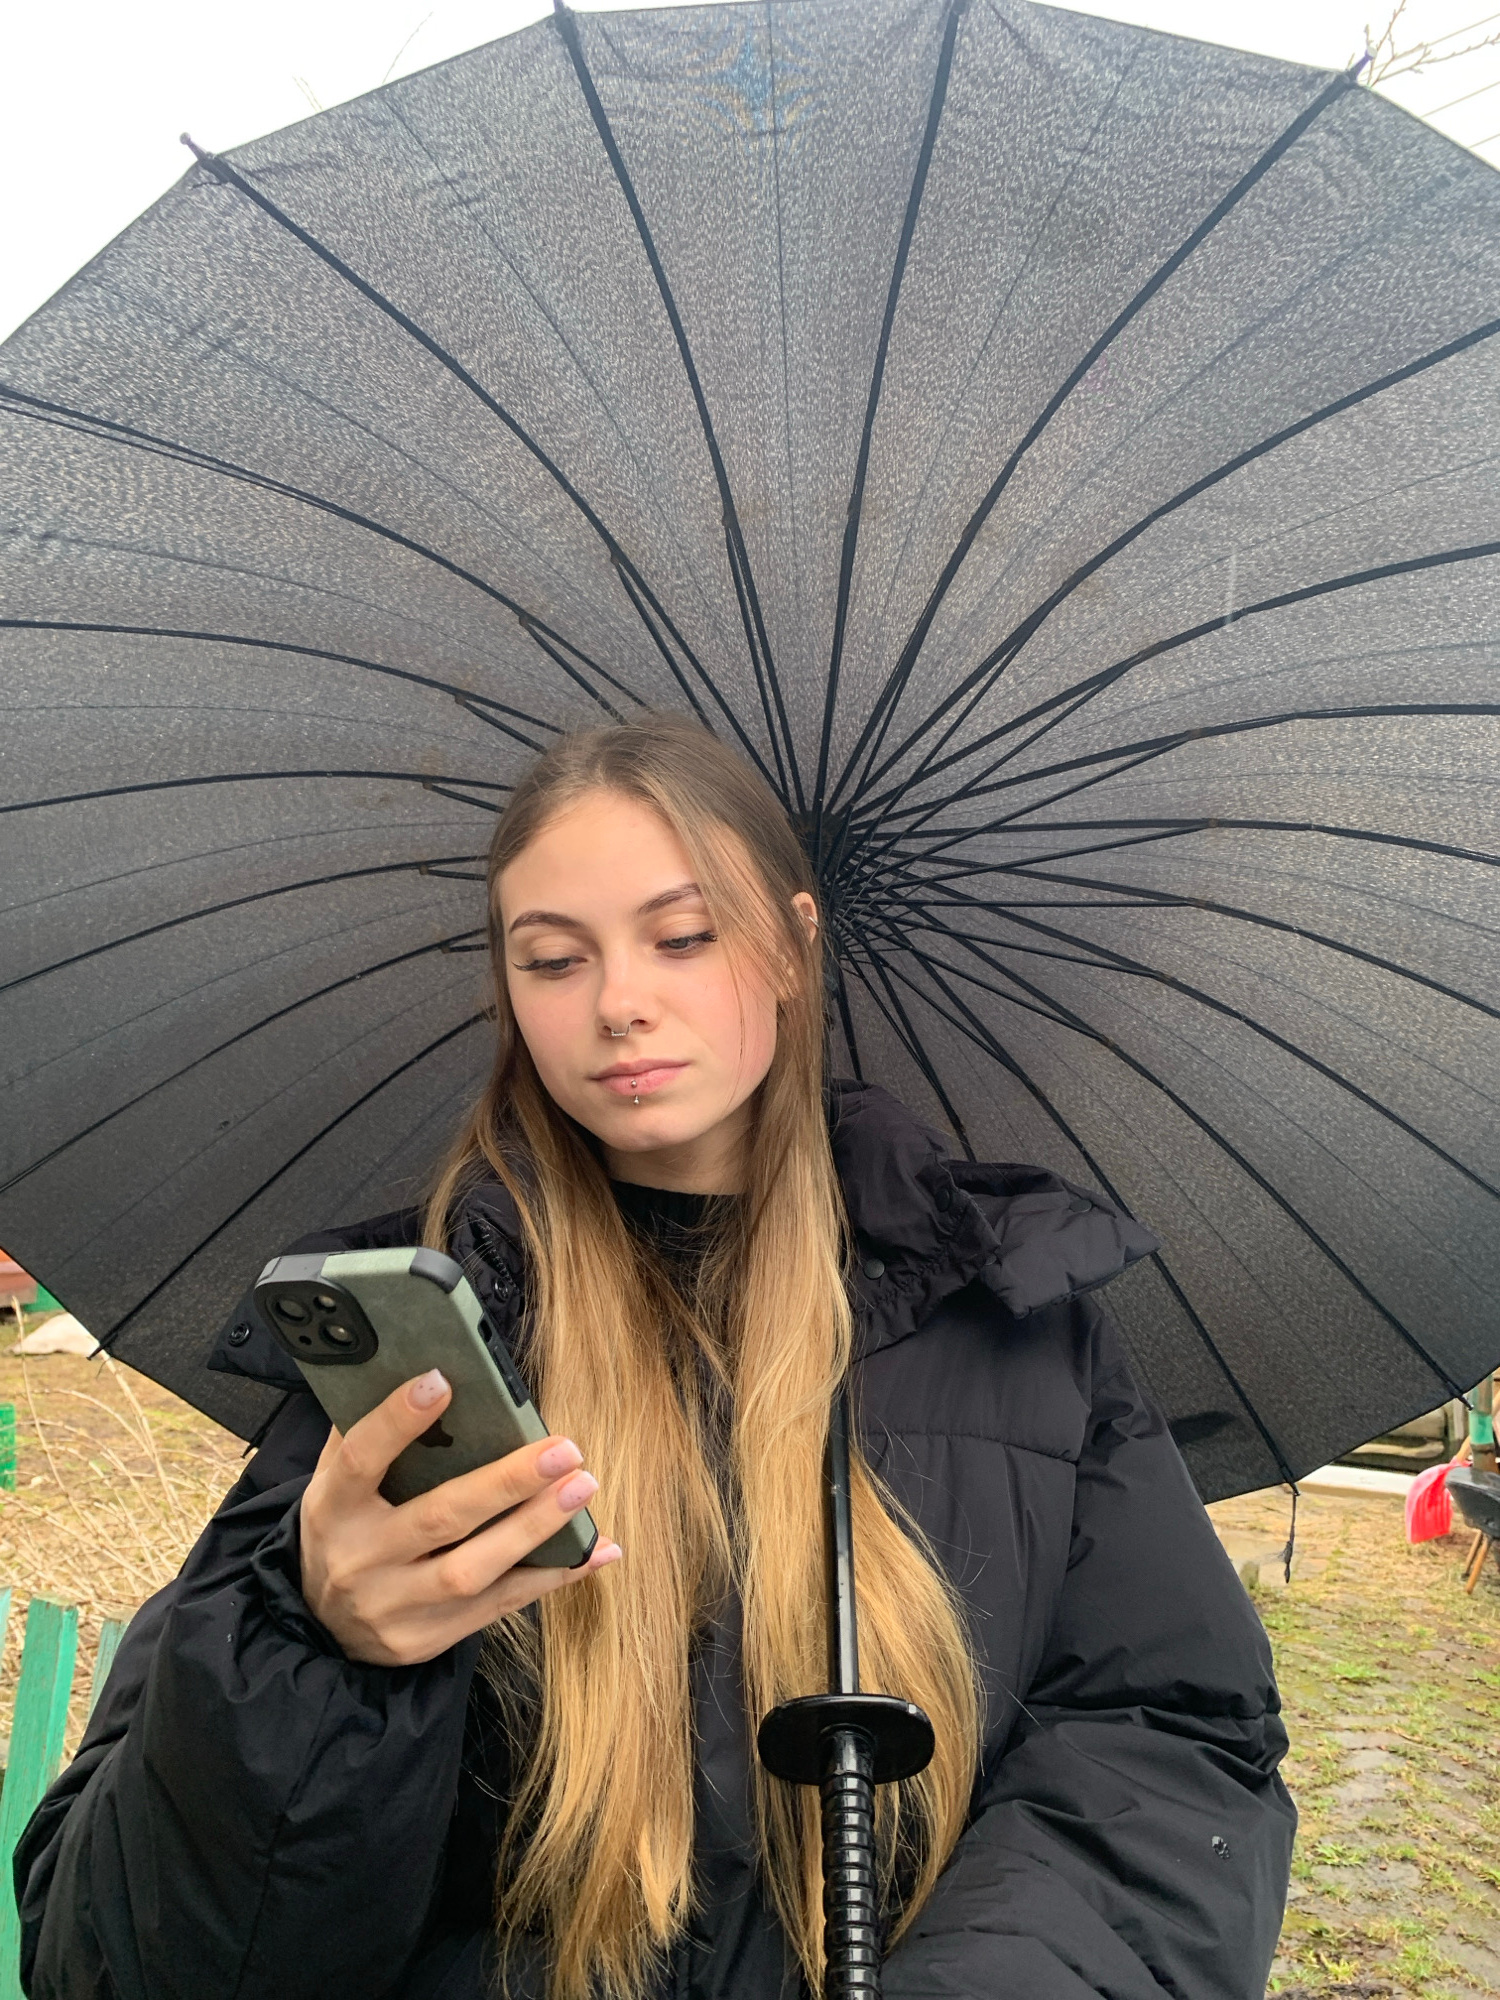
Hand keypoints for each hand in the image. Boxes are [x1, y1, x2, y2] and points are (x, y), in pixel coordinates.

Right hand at [299, 1368, 620, 1665]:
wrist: (322, 1627)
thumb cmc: (345, 1528)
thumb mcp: (335, 1482)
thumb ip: (365, 1430)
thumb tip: (418, 1366)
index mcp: (334, 1508)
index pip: (361, 1459)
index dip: (398, 1421)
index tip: (442, 1381)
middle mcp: (362, 1559)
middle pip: (439, 1518)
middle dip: (507, 1482)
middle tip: (564, 1449)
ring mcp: (396, 1605)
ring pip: (473, 1568)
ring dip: (535, 1527)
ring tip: (582, 1487)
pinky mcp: (429, 1637)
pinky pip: (500, 1605)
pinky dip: (552, 1576)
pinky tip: (595, 1549)